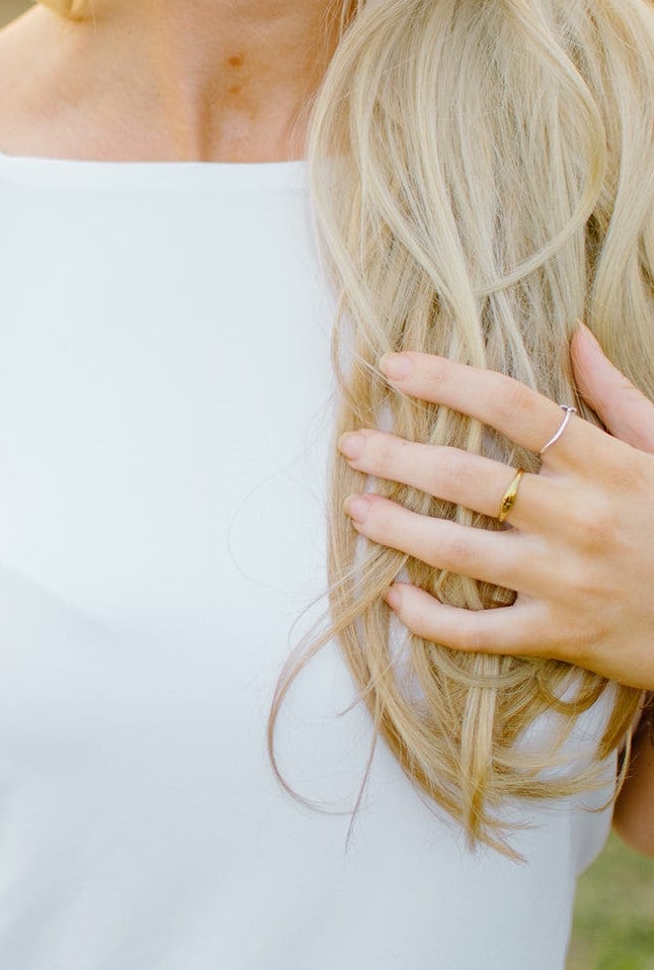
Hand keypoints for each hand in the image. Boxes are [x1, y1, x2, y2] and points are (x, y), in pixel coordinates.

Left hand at [337, 323, 653, 693]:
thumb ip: (617, 396)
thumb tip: (575, 336)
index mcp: (602, 463)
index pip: (511, 405)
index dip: (446, 380)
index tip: (395, 367)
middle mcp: (577, 517)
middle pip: (465, 476)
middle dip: (397, 457)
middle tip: (353, 444)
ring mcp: (563, 579)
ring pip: (458, 551)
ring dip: (396, 528)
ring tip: (356, 508)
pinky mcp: (558, 633)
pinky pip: (477, 631)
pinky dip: (429, 617)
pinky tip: (396, 596)